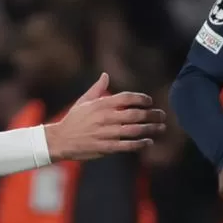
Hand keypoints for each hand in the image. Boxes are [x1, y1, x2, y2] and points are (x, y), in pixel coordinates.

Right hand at [44, 74, 165, 161]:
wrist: (59, 140)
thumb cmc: (73, 120)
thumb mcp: (83, 102)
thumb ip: (97, 89)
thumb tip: (105, 75)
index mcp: (101, 104)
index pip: (127, 97)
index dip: (141, 98)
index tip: (149, 101)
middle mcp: (105, 117)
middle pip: (135, 114)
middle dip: (152, 114)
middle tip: (162, 115)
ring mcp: (106, 133)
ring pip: (134, 130)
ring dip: (150, 129)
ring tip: (161, 128)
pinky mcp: (105, 147)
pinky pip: (126, 145)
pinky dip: (139, 144)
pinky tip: (149, 142)